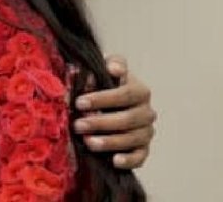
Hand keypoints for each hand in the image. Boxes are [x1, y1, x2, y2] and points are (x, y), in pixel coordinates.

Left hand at [73, 54, 155, 168]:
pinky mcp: (143, 148)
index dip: (102, 99)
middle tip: (78, 125)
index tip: (79, 102)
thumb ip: (109, 64)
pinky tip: (114, 160)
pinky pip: (140, 156)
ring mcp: (146, 131)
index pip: (124, 94)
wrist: (107, 101)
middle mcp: (147, 111)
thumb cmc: (103, 82)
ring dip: (110, 142)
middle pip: (128, 119)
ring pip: (133, 138)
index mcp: (139, 90)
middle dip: (101, 122)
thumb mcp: (104, 68)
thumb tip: (111, 67)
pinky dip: (129, 160)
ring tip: (88, 142)